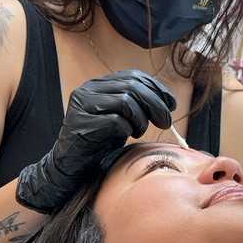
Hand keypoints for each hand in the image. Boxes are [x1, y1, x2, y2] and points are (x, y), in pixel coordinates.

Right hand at [16, 70, 176, 213]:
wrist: (71, 166)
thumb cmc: (100, 142)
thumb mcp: (121, 118)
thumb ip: (136, 103)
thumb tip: (168, 100)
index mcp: (98, 84)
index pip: (133, 75)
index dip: (156, 88)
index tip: (171, 104)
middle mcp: (88, 89)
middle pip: (132, 86)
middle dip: (155, 105)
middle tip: (166, 123)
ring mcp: (82, 105)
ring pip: (126, 102)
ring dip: (140, 120)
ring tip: (138, 132)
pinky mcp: (82, 123)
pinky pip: (116, 121)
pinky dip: (127, 131)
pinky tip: (124, 138)